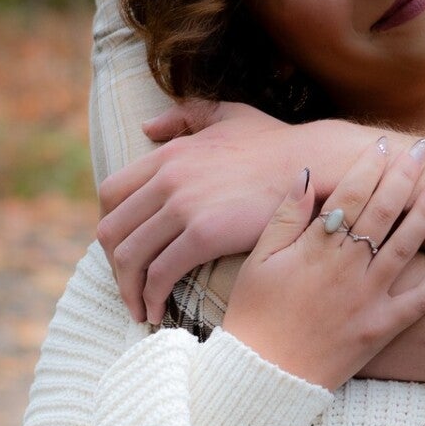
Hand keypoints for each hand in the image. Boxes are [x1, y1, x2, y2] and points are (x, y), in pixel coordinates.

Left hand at [96, 99, 298, 323]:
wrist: (314, 164)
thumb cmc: (277, 144)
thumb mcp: (228, 115)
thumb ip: (186, 116)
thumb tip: (148, 127)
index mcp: (168, 154)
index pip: (110, 194)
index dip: (111, 227)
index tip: (123, 251)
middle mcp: (167, 177)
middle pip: (112, 229)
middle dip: (114, 265)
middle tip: (129, 287)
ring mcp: (184, 205)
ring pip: (129, 256)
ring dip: (128, 289)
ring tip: (140, 308)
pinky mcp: (205, 233)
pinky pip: (160, 272)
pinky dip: (151, 297)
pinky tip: (158, 310)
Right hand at [223, 136, 424, 389]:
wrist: (264, 377)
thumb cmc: (255, 315)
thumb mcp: (259, 259)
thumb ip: (285, 215)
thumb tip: (306, 174)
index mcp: (316, 248)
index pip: (350, 194)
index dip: (369, 166)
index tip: (383, 144)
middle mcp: (347, 268)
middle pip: (383, 211)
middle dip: (404, 175)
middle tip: (420, 150)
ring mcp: (368, 298)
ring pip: (406, 246)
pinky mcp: (382, 328)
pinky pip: (419, 302)